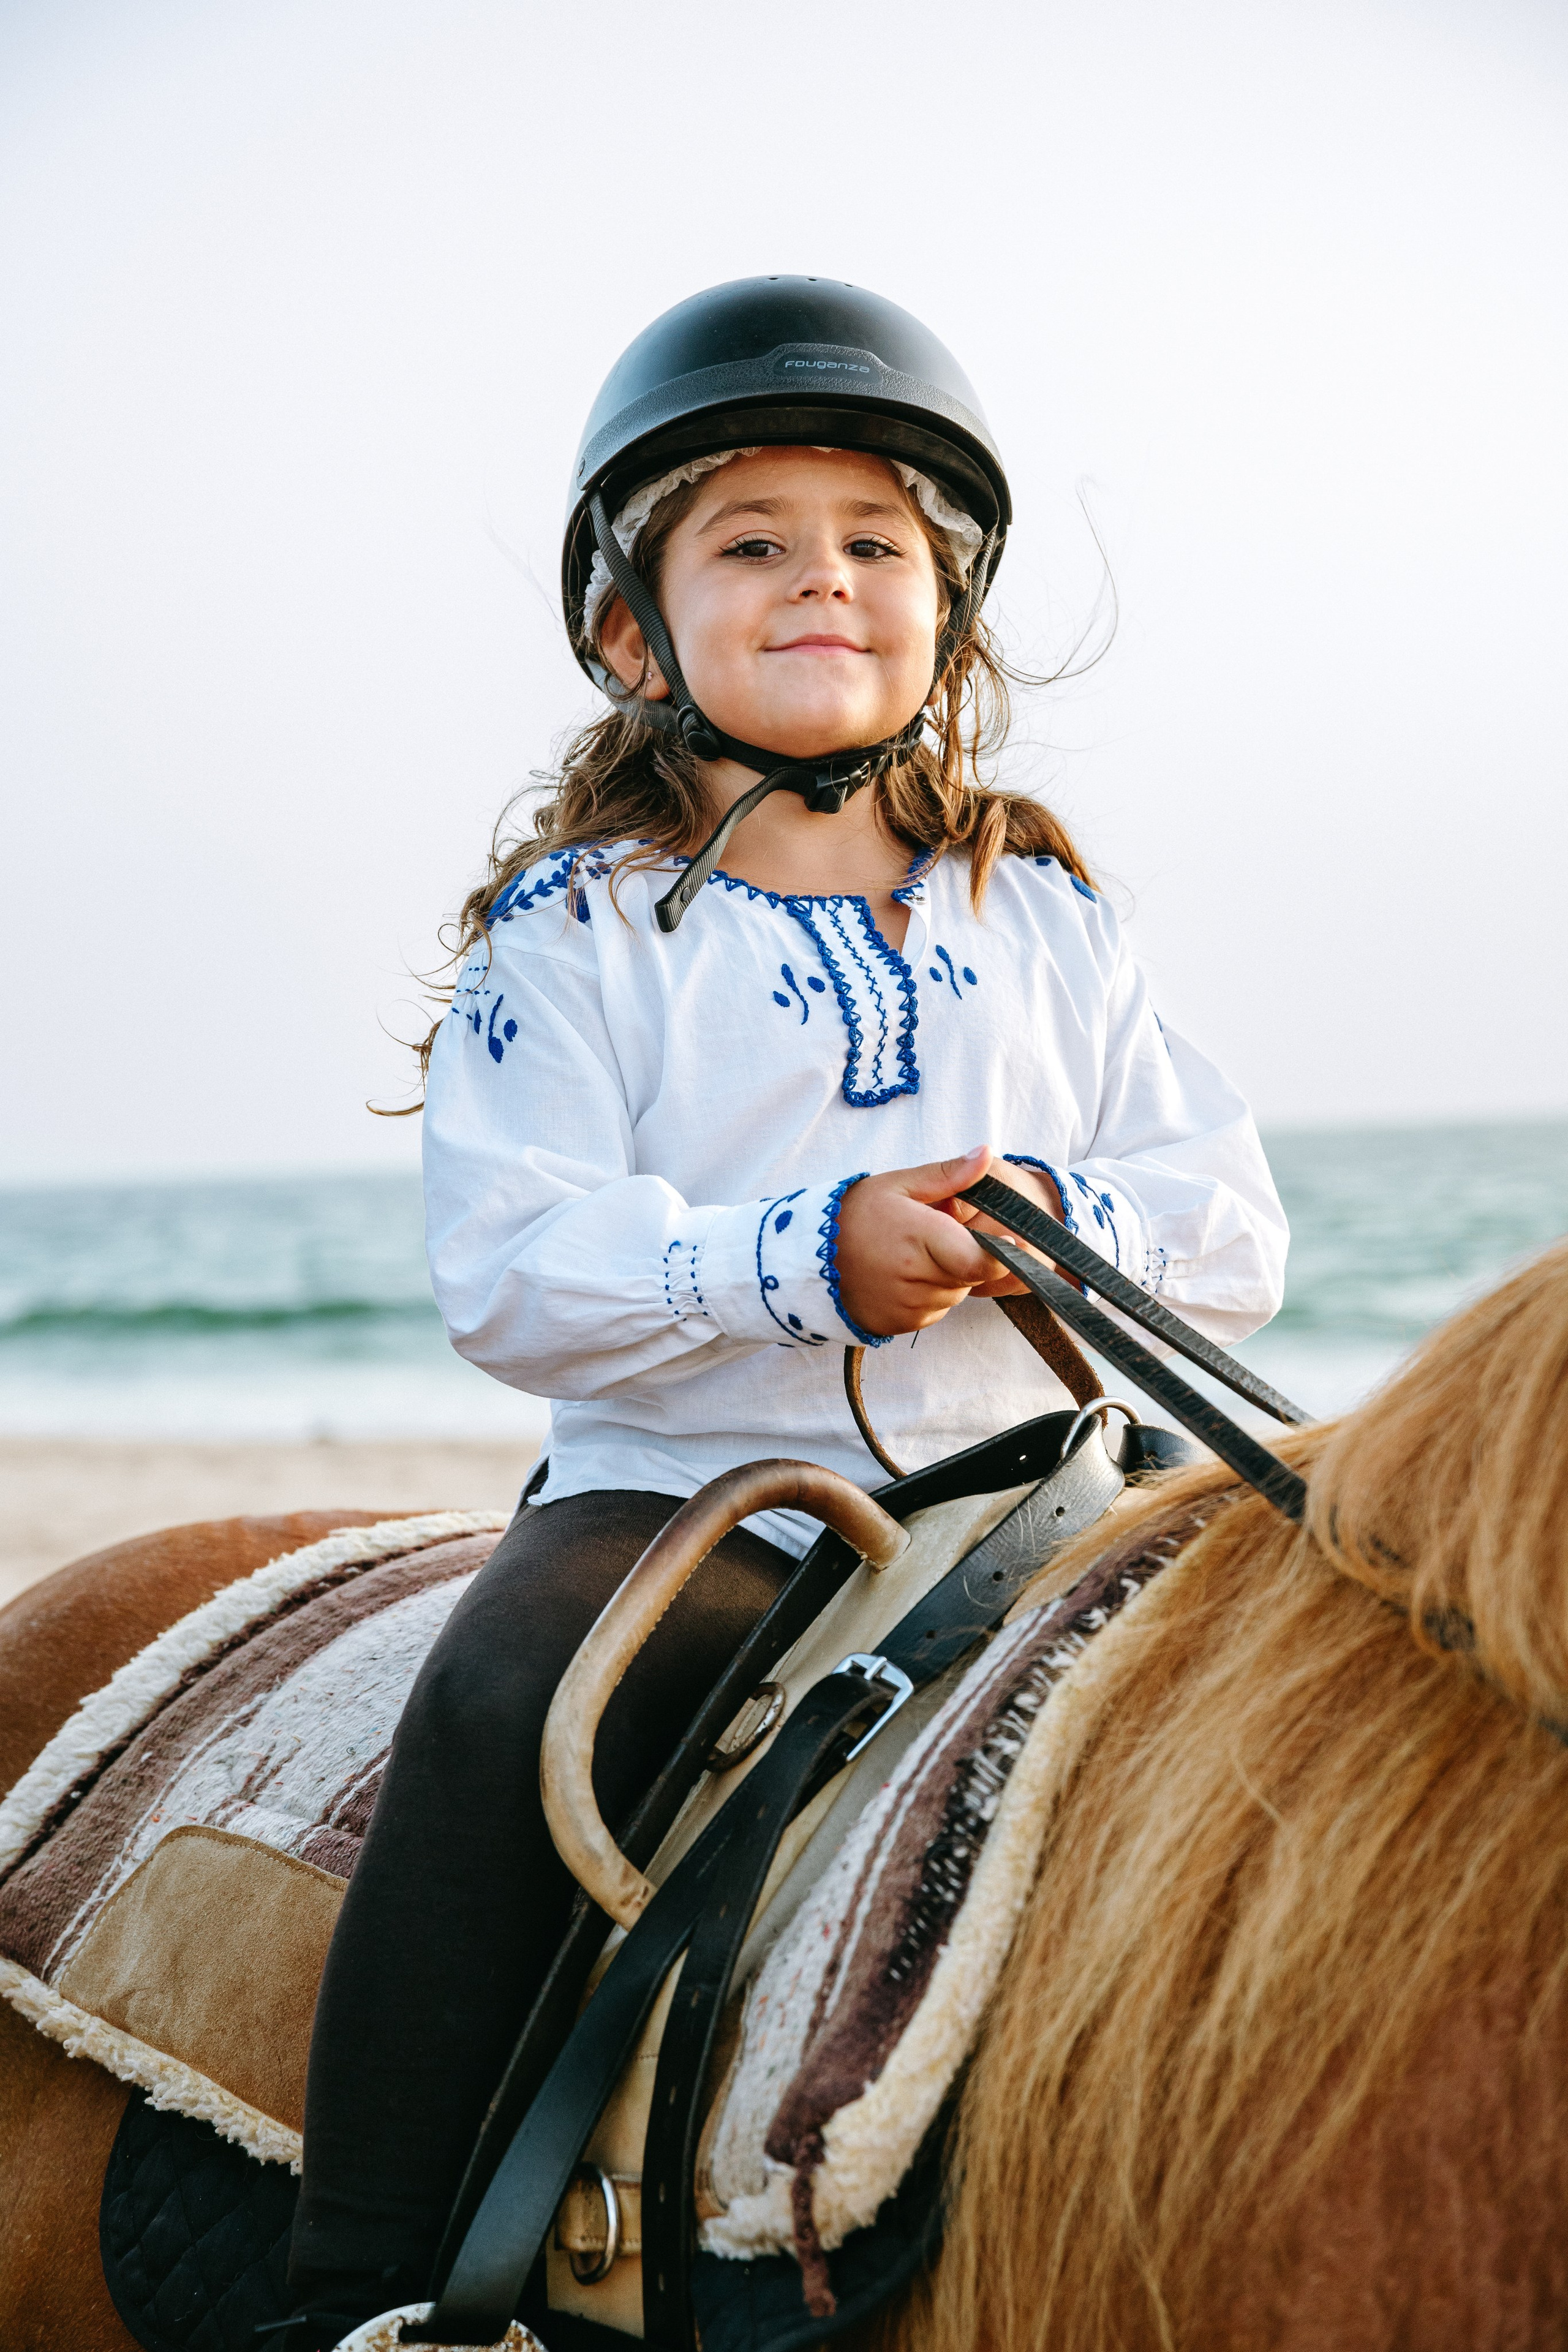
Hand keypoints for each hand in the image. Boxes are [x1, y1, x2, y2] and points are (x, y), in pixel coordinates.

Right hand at [834, 1147, 1065, 1338]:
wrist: (807, 1258)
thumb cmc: (855, 1214)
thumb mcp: (899, 1185)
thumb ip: (948, 1174)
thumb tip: (986, 1154)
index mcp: (920, 1238)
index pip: (981, 1260)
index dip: (1001, 1254)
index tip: (1010, 1243)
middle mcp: (915, 1278)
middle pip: (971, 1275)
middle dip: (965, 1257)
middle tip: (934, 1237)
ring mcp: (907, 1307)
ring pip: (954, 1294)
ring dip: (947, 1276)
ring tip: (912, 1255)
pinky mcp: (899, 1325)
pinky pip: (934, 1311)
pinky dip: (928, 1295)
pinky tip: (902, 1276)